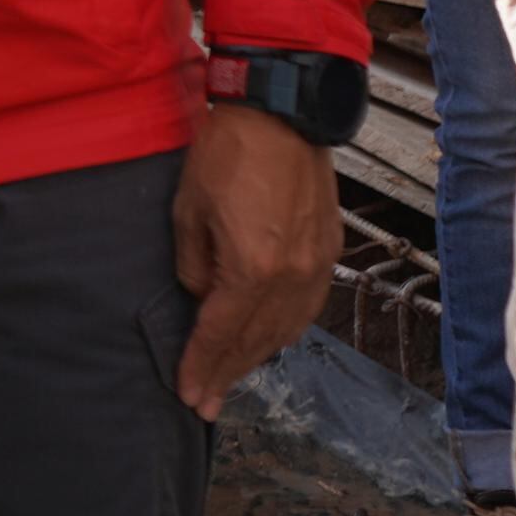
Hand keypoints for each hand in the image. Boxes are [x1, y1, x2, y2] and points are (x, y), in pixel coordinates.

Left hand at [170, 103, 341, 417]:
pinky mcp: (327, 251)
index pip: (221, 332)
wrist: (282, 113)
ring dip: (257, 357)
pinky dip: (285, 330)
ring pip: (286, 330)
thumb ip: (191, 263)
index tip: (188, 394)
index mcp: (252, 268)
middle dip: (227, 374)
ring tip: (231, 377)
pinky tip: (269, 339)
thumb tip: (198, 294)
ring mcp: (315, 265)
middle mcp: (291, 276)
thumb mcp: (188, 209)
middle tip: (206, 403)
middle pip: (255, 341)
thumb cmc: (229, 152)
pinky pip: (307, 308)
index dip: (201, 365)